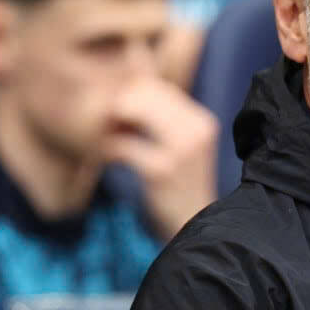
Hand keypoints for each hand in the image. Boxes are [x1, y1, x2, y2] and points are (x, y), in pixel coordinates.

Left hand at [103, 76, 218, 239]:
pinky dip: (108, 149)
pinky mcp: (161, 171)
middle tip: (109, 128)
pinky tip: (109, 159)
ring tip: (109, 140)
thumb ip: (161, 117)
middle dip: (117, 106)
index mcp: (202, 121)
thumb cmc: (180, 185)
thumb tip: (129, 84)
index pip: (157, 87)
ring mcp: (181, 150)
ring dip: (111, 123)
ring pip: (132, 110)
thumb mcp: (181, 146)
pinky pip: (121, 144)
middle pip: (143, 93)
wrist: (193, 225)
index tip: (119, 118)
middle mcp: (196, 130)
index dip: (129, 95)